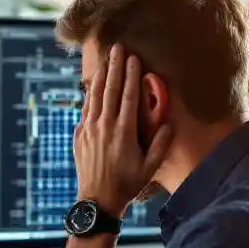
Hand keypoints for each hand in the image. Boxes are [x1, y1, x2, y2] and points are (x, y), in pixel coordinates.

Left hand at [75, 44, 171, 216]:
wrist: (97, 200)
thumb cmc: (127, 184)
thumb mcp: (150, 167)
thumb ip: (160, 144)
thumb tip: (169, 123)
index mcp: (124, 132)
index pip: (129, 97)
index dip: (132, 75)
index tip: (134, 58)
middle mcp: (104, 127)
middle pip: (111, 90)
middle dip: (115, 67)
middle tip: (117, 48)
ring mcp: (89, 130)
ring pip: (95, 97)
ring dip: (101, 77)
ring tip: (105, 60)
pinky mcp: (79, 136)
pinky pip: (84, 110)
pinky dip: (89, 95)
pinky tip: (93, 86)